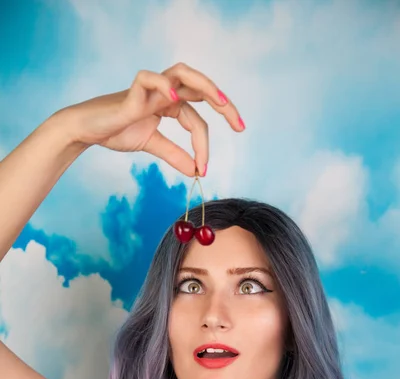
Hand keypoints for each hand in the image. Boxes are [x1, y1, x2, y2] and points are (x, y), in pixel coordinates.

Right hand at [57, 62, 244, 176]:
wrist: (88, 130)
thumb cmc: (117, 131)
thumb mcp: (153, 146)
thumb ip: (175, 156)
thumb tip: (196, 171)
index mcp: (170, 104)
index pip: (198, 118)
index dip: (204, 144)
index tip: (205, 168)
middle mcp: (164, 92)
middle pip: (201, 88)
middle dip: (224, 105)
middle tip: (240, 126)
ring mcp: (150, 89)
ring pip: (182, 73)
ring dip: (206, 85)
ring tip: (222, 103)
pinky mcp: (132, 92)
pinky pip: (150, 79)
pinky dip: (163, 85)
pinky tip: (175, 100)